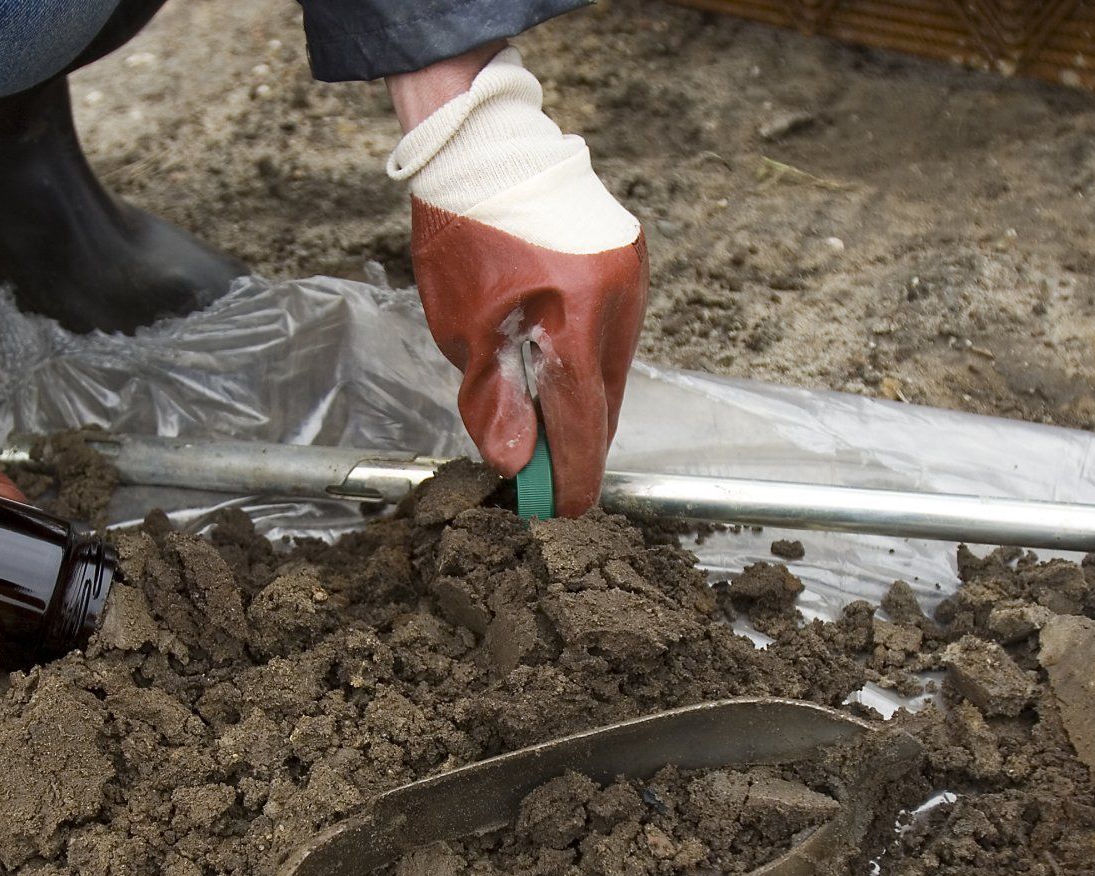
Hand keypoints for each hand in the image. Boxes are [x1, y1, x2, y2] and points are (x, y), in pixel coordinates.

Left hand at [389, 47, 646, 516]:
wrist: (481, 146)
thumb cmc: (463, 231)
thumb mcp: (463, 328)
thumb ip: (493, 401)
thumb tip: (519, 462)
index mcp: (576, 320)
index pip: (584, 423)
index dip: (574, 475)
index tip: (564, 510)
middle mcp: (619, 300)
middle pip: (606, 401)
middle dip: (578, 443)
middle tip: (547, 478)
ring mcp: (632, 277)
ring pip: (613, 368)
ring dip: (582, 401)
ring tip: (545, 423)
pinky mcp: (631, 259)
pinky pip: (614, 332)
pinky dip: (589, 359)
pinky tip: (558, 366)